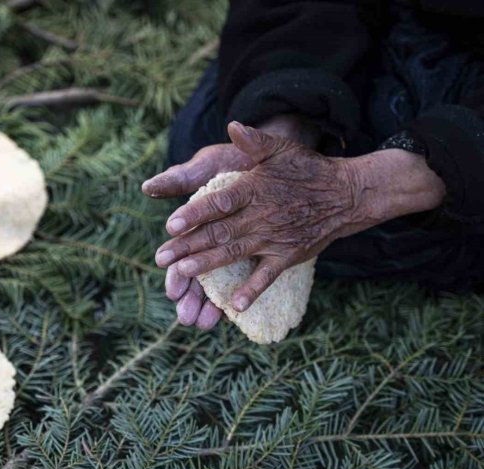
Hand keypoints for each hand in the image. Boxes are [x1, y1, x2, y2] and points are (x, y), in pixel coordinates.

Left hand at [142, 115, 319, 328]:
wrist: (346, 194)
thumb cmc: (306, 170)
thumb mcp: (280, 149)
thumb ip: (254, 141)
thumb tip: (232, 126)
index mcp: (254, 189)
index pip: (218, 202)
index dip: (194, 213)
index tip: (171, 223)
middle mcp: (261, 215)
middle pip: (218, 232)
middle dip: (187, 244)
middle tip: (161, 257)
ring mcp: (274, 238)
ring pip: (234, 252)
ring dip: (207, 264)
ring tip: (182, 272)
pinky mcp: (288, 256)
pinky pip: (267, 276)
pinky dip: (251, 290)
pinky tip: (233, 305)